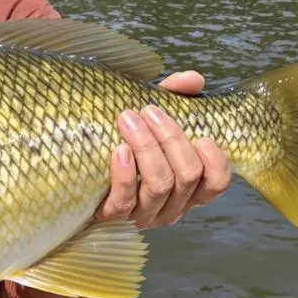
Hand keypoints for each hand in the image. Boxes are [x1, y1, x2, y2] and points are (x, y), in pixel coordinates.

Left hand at [96, 71, 231, 227]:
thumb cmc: (127, 144)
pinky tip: (119, 150)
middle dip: (171, 139)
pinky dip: (124, 174)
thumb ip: (176, 98)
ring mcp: (144, 214)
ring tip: (128, 119)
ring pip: (158, 186)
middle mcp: (172, 205)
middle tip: (149, 111)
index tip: (202, 136)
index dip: (215, 162)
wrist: (80, 176)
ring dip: (146, 148)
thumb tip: (193, 80)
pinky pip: (125, 200)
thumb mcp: (153, 120)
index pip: (217, 184)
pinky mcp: (114, 217)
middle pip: (186, 176)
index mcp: (189, 187)